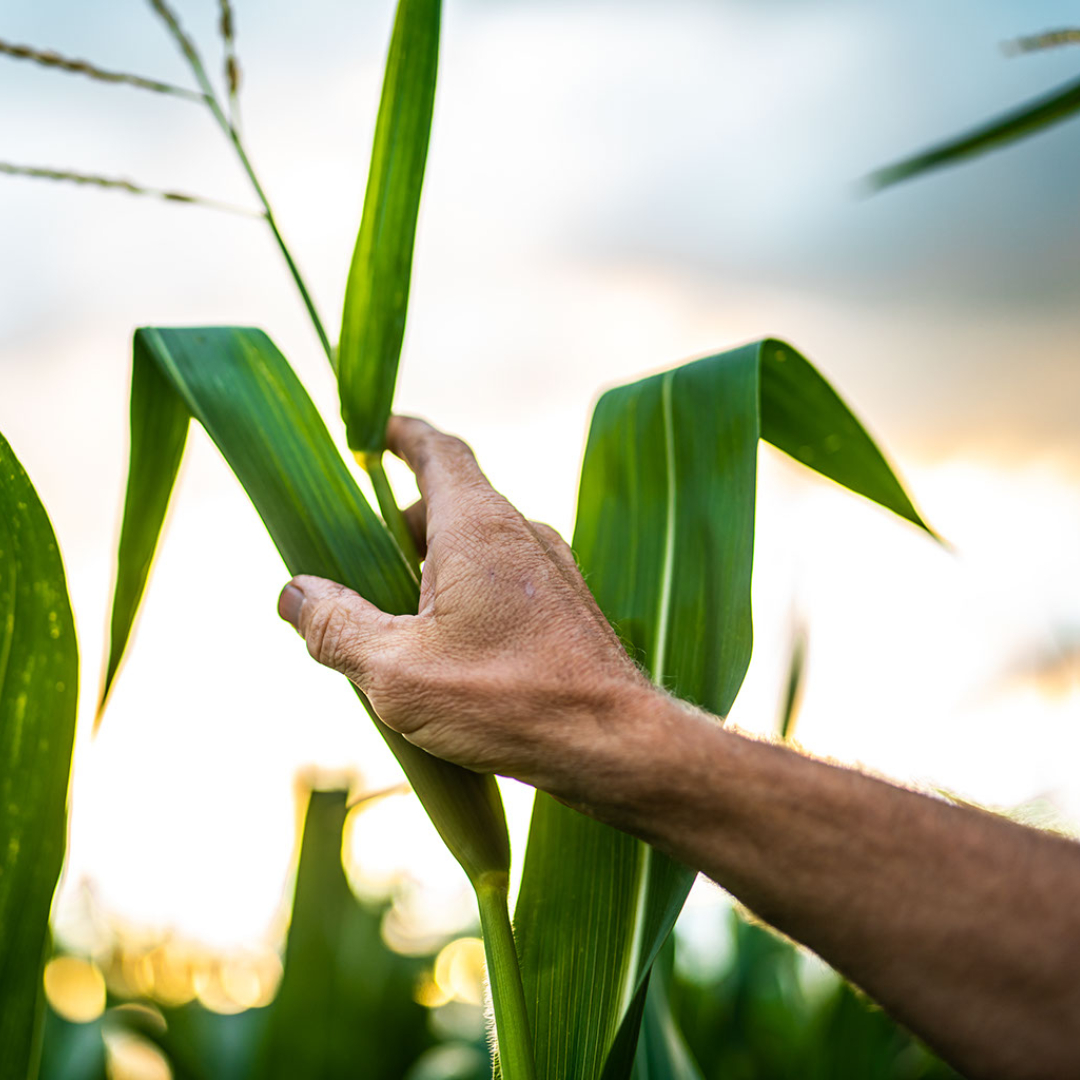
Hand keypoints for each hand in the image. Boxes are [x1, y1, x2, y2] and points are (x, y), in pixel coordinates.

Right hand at [277, 416, 653, 799]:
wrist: (616, 744)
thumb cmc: (508, 700)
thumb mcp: (397, 671)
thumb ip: (336, 627)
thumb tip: (293, 594)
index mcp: (478, 526)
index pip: (437, 452)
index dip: (400, 435)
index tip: (372, 431)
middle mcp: (521, 533)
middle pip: (448, 506)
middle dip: (398, 530)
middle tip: (356, 577)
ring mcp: (552, 570)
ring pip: (475, 550)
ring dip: (430, 573)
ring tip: (397, 633)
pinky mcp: (567, 608)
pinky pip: (502, 582)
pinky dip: (464, 597)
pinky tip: (448, 657)